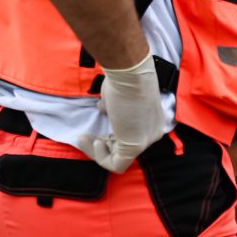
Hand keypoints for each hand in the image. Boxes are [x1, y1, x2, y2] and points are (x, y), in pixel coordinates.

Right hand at [78, 52, 166, 172]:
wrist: (128, 72)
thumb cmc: (123, 78)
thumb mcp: (116, 95)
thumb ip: (112, 106)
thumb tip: (103, 109)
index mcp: (152, 121)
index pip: (130, 136)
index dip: (109, 136)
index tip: (95, 125)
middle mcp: (153, 133)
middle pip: (124, 149)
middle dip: (102, 145)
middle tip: (85, 136)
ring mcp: (146, 140)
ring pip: (120, 158)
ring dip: (97, 151)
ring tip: (84, 139)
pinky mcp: (136, 145)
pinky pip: (117, 164)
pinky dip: (101, 158)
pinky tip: (93, 142)